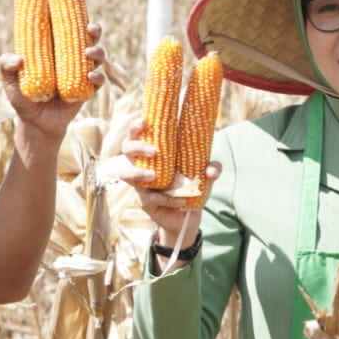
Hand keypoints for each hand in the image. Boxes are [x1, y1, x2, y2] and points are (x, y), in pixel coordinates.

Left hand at [0, 23, 106, 139]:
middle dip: (93, 29)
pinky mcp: (88, 89)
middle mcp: (70, 56)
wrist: (35, 123)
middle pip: (88, 37)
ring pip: (97, 55)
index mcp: (54, 47)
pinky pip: (99, 80)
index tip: (76, 6)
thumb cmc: (21, 97)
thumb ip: (5, 66)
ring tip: (89, 52)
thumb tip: (18, 59)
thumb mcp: (8, 81)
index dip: (74, 12)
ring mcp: (81, 72)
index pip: (66, 24)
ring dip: (98, 51)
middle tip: (90, 29)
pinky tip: (90, 76)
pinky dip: (98, 77)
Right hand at [104, 121, 220, 245]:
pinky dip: (169, 199)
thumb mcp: (205, 175)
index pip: (138, 133)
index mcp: (154, 151)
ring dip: (138, 172)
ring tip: (154, 175)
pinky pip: (151, 198)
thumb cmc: (192, 186)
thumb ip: (212, 168)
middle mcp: (142, 164)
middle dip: (137, 147)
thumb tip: (210, 170)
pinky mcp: (144, 201)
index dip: (136, 126)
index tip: (144, 121)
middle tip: (154, 151)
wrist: (188, 216)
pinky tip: (183, 201)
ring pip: (126, 174)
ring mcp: (140, 183)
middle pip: (126, 149)